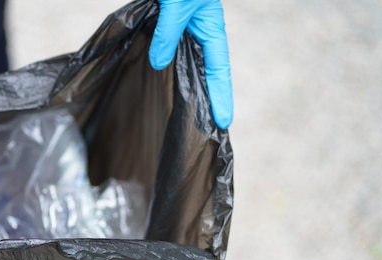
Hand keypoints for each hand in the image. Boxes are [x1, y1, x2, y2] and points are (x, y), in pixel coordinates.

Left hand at [149, 0, 232, 128]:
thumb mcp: (176, 5)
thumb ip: (168, 33)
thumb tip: (158, 64)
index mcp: (211, 26)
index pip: (218, 70)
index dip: (221, 97)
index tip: (223, 122)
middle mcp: (199, 30)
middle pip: (205, 70)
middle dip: (205, 97)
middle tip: (205, 126)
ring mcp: (183, 27)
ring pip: (185, 62)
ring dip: (184, 84)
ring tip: (184, 112)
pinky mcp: (165, 21)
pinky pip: (167, 49)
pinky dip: (165, 66)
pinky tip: (159, 80)